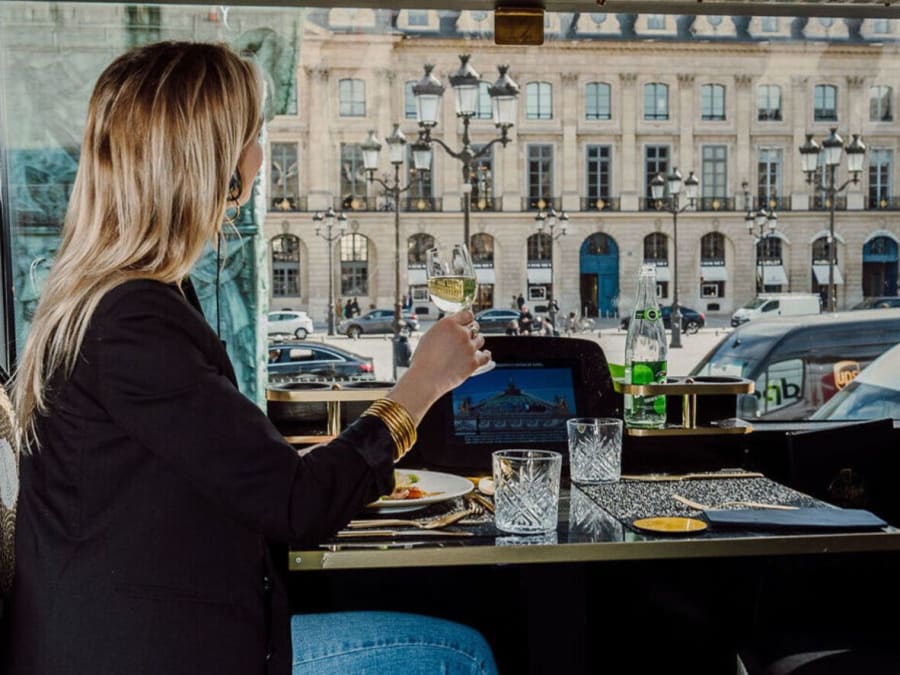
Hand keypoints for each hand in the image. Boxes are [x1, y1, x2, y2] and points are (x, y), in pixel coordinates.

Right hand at [387, 309, 490, 424]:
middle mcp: (461, 333)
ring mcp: (469, 347)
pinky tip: (485, 354)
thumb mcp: (429, 336)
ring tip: (469, 348)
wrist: (425, 378)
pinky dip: (486, 355)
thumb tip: (452, 329)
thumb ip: (444, 330)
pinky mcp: (474, 362)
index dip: (467, 319)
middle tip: (466, 337)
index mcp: (448, 324)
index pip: (467, 314)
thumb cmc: (423, 360)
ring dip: (476, 343)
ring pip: (480, 340)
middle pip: (475, 327)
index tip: (467, 323)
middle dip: (471, 331)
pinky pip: (486, 356)